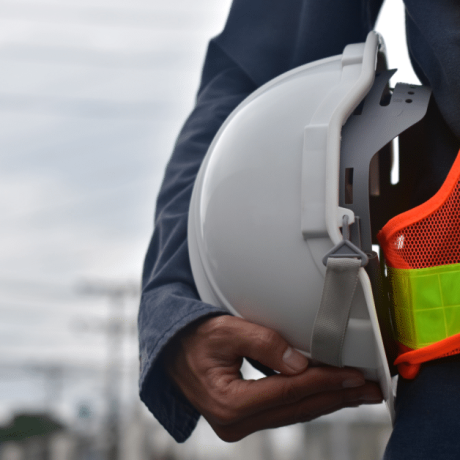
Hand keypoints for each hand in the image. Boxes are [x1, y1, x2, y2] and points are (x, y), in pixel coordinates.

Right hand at [164, 315, 381, 441]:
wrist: (171, 352)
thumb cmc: (194, 338)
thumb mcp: (226, 331)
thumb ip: (264, 344)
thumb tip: (302, 364)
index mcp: (229, 403)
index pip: (289, 391)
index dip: (324, 382)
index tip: (354, 375)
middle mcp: (235, 422)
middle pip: (297, 409)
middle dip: (337, 397)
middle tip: (370, 389)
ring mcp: (239, 424)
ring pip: (294, 413)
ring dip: (327, 400)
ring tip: (357, 393)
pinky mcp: (244, 418)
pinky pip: (284, 410)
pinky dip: (308, 400)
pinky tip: (326, 393)